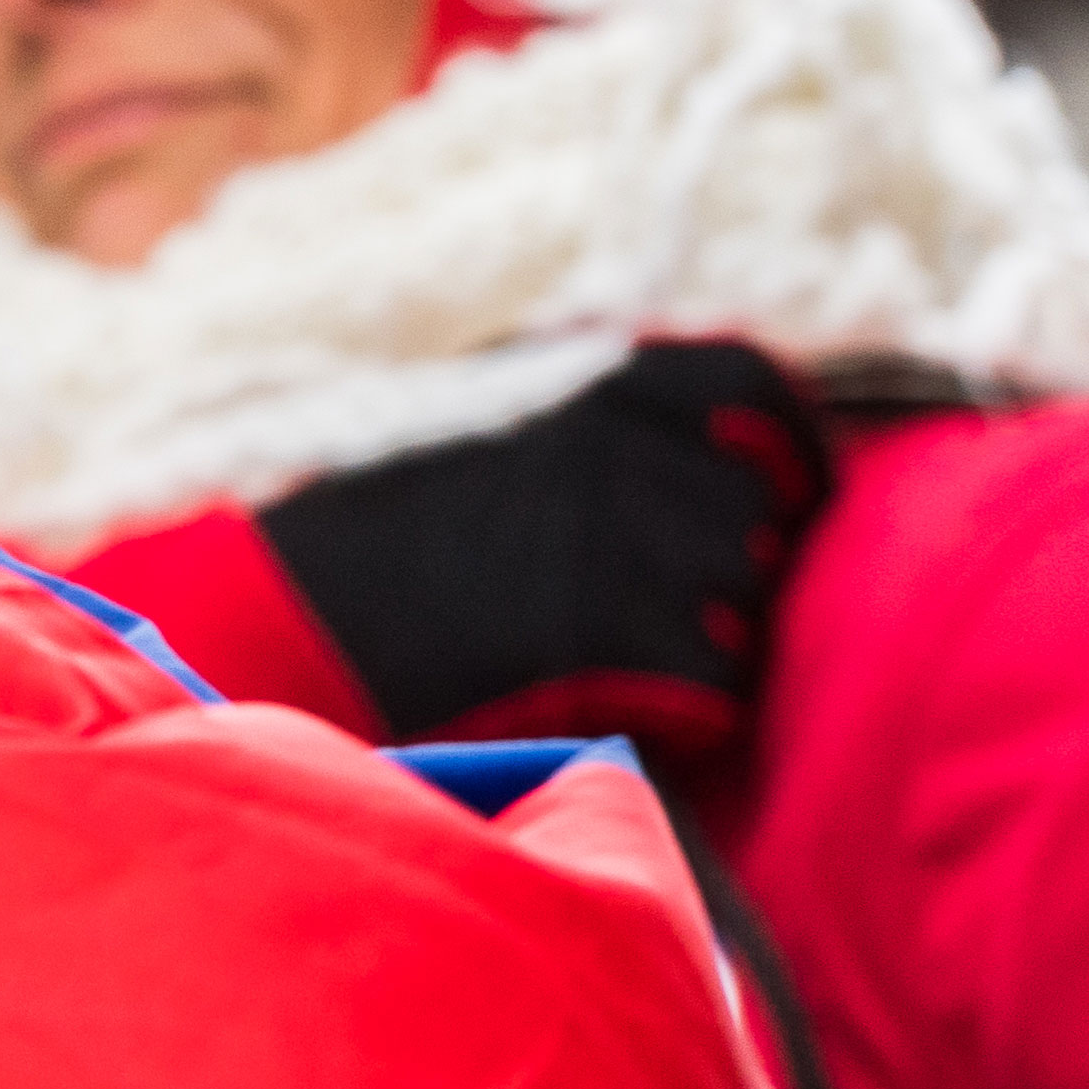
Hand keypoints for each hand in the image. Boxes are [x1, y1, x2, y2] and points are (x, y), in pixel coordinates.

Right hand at [253, 340, 833, 755]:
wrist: (291, 613)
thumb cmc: (388, 526)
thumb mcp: (497, 417)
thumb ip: (612, 416)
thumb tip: (748, 442)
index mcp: (588, 375)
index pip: (758, 387)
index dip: (797, 449)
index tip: (797, 494)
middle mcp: (615, 443)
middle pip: (762, 520)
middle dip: (732, 574)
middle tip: (656, 610)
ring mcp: (612, 536)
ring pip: (744, 615)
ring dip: (701, 650)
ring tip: (608, 658)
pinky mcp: (602, 634)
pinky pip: (712, 691)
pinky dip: (676, 713)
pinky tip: (598, 699)